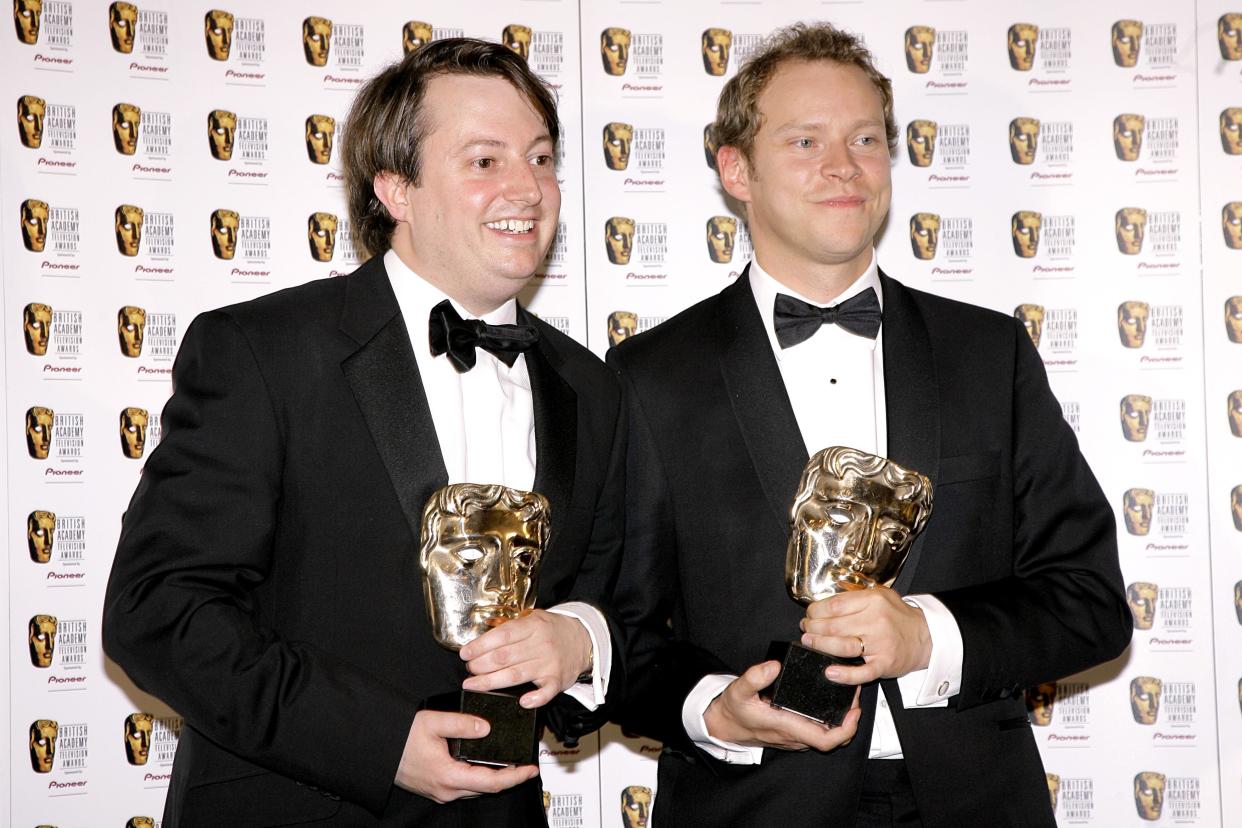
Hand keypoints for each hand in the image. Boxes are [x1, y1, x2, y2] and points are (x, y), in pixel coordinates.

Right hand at [394, 710, 537, 802]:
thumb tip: (486, 728)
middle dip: (508, 778)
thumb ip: (462, 723)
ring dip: (494, 778)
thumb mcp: (432, 722)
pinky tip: (484, 765)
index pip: (492, 782)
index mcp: (449, 776)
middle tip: (524, 765)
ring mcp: (440, 792)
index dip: (515, 777)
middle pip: (486, 788)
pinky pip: (464, 787)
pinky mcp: (436, 789)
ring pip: (475, 789)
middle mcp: (446, 790)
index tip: (530, 769)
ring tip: (509, 764)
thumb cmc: (400, 737)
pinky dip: (478, 777)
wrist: (376, 749)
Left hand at [460, 609, 591, 707]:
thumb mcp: (534, 619)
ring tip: (473, 684)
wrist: (583, 640)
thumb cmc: (553, 630)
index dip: (480, 645)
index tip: (465, 653)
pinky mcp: (557, 680)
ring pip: (515, 675)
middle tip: (469, 669)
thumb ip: (512, 628)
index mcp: (533, 626)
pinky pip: (546, 692)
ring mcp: (549, 664)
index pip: (502, 636)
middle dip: (480, 665)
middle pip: (504, 657)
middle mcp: (541, 644)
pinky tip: (522, 701)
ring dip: (491, 681)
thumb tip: (482, 642)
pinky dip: (535, 698)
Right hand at [703, 661, 859, 751]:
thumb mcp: (738, 690)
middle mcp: (795, 736)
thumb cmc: (733, 710)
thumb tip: (774, 665)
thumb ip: (754, 677)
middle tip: (854, 697)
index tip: (853, 710)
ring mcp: (796, 737)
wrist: (725, 724)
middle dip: (850, 720)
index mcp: (787, 727)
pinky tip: (831, 701)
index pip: (826, 740)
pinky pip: (819, 731)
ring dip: (842, 720)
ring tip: (847, 696)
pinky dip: (831, 720)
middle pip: (834, 739)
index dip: (846, 728)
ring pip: (828, 736)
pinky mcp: (794, 732)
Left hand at [800, 588, 930, 684]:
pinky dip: (844, 674)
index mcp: (872, 601)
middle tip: (806, 630)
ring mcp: (880, 644)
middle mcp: (876, 621)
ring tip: (809, 643)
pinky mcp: (884, 664)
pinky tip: (830, 672)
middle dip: (813, 628)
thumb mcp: (880, 596)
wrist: (926, 637)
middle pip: (833, 626)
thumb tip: (823, 605)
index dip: (815, 611)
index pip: (834, 605)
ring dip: (820, 645)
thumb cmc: (898, 617)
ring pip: (842, 646)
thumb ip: (855, 598)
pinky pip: (862, 672)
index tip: (809, 615)